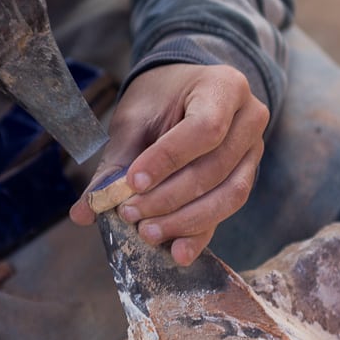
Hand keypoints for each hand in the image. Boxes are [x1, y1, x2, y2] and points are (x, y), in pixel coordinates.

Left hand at [70, 64, 268, 265]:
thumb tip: (84, 213)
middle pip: (215, 168)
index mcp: (224, 88)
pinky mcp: (246, 178)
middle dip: (170, 198)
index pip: (204, 129)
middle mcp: (249, 119)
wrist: (183, 92)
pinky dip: (200, 233)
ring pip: (229, 196)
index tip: (133, 182)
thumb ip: (115, 164)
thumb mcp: (134, 120)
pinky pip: (227, 211)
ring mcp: (254, 151)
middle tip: (130, 213)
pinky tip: (177, 252)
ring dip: (185, 221)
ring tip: (147, 232)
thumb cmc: (159, 100)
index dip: (168, 160)